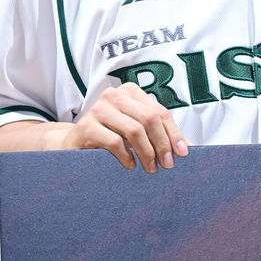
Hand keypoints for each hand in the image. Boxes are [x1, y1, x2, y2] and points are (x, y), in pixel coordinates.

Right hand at [60, 83, 188, 171]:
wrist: (72, 144)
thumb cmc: (108, 137)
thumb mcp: (134, 130)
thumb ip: (157, 133)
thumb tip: (187, 148)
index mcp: (130, 91)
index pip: (160, 111)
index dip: (174, 133)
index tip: (183, 153)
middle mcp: (115, 95)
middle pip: (149, 119)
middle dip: (162, 144)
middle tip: (168, 165)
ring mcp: (99, 108)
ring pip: (134, 130)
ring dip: (147, 153)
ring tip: (151, 169)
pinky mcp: (85, 126)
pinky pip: (115, 142)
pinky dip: (127, 157)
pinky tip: (130, 166)